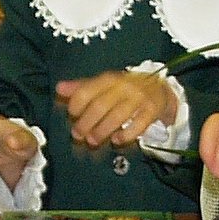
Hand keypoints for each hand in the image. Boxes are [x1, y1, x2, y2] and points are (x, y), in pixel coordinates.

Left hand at [54, 69, 176, 147]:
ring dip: (102, 130)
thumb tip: (59, 88)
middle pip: (100, 105)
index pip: (87, 91)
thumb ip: (81, 88)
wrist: (159, 89)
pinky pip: (138, 124)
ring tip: (92, 141)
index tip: (72, 115)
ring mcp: (139, 98)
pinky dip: (126, 134)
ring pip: (117, 116)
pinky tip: (116, 140)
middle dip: (86, 123)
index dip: (76, 105)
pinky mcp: (152, 110)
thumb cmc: (125, 89)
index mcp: (109, 79)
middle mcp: (124, 86)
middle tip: (78, 135)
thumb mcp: (104, 85)